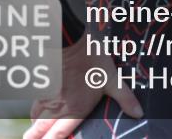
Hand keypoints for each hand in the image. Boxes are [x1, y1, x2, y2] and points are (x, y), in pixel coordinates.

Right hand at [23, 34, 142, 138]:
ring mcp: (48, 97)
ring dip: (35, 127)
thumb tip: (139, 113)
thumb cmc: (92, 60)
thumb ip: (125, 97)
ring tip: (32, 134)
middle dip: (36, 137)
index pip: (60, 133)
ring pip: (37, 117)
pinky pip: (36, 103)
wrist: (68, 43)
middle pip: (42, 129)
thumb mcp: (113, 78)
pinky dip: (35, 111)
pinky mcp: (42, 86)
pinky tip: (36, 112)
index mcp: (77, 109)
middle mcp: (59, 107)